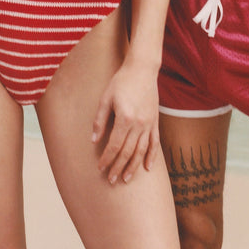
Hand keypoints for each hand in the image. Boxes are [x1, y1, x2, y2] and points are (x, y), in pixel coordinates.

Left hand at [91, 58, 159, 184]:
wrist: (142, 69)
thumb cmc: (121, 81)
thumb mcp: (105, 98)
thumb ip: (100, 120)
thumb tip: (94, 140)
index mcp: (125, 118)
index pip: (114, 145)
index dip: (106, 159)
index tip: (100, 168)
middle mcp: (139, 123)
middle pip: (128, 152)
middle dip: (118, 167)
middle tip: (111, 180)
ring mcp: (149, 123)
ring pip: (141, 150)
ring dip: (133, 166)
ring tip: (126, 178)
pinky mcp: (155, 121)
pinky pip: (155, 142)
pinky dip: (152, 156)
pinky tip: (148, 168)